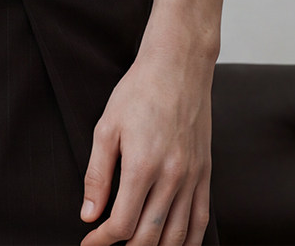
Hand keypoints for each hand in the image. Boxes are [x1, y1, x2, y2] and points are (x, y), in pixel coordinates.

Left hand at [79, 50, 213, 245]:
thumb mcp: (107, 127)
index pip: (122, 224)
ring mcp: (192, 178)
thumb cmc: (139, 91)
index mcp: (142, 165)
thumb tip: (89, 214)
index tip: (89, 243)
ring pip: (176, 236)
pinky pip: (200, 220)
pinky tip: (173, 244)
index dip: (102, 240)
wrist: (178, 66)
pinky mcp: (205, 174)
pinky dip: (187, 241)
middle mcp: (171, 177)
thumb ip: (97, 175)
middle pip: (149, 237)